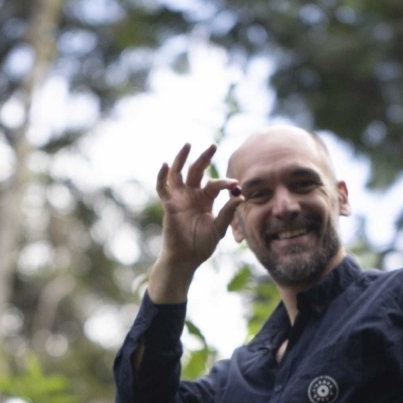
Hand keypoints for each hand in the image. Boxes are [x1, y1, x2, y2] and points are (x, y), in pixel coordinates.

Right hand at [150, 143, 241, 296]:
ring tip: (188, 145)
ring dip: (181, 159)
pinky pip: (162, 188)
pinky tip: (164, 164)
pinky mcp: (168, 205)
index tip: (235, 183)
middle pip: (197, 171)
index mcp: (205, 200)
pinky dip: (161, 176)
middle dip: (204, 158)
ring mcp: (178, 198)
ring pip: (178, 173)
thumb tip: (241, 196)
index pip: (214, 184)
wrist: (187, 258)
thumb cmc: (202, 244)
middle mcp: (191, 195)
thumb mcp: (219, 228)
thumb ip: (228, 213)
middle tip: (213, 145)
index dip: (224, 183)